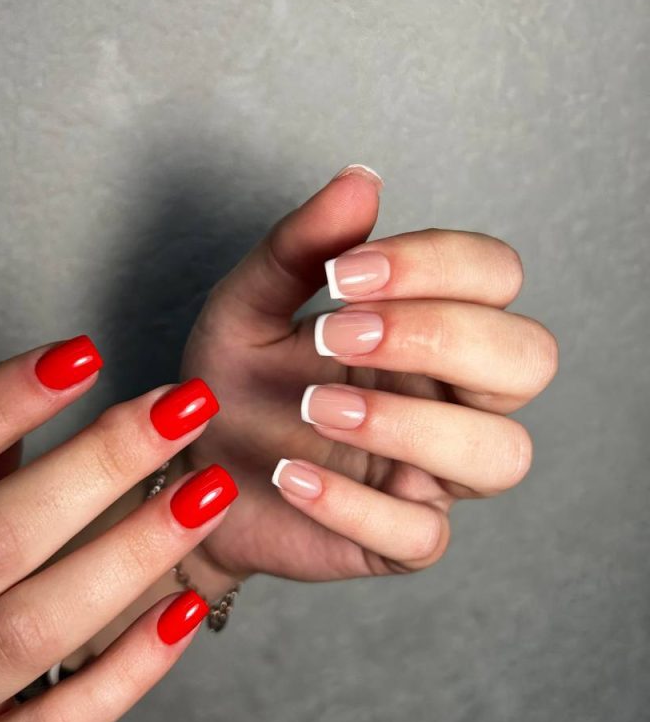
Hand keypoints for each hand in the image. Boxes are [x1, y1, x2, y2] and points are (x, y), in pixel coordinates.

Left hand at [181, 165, 558, 582]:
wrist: (192, 471)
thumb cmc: (235, 384)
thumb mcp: (248, 306)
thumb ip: (300, 247)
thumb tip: (359, 181)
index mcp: (427, 327)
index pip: (495, 277)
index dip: (435, 266)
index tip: (340, 275)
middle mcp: (449, 397)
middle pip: (529, 360)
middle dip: (440, 337)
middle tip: (336, 337)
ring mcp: (432, 473)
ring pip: (501, 454)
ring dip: (411, 424)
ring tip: (313, 406)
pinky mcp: (400, 540)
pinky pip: (424, 536)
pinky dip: (356, 504)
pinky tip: (292, 475)